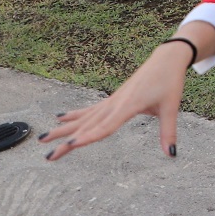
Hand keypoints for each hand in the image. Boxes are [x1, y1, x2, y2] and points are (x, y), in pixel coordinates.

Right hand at [41, 43, 188, 160]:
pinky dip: (75, 114)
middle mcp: (115, 103)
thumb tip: (171, 154)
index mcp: (129, 106)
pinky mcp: (113, 98)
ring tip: (43, 138)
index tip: (71, 145)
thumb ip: (168, 132)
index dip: (88, 137)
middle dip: (67, 141)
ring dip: (63, 129)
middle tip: (49, 156)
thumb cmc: (170, 82)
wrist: (167, 59)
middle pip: (88, 125)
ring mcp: (112, 100)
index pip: (106, 126)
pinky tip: (59, 118)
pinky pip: (90, 109)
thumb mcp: (172, 108)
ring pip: (84, 117)